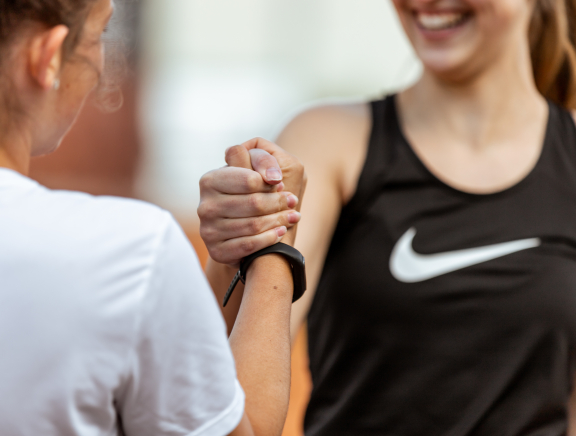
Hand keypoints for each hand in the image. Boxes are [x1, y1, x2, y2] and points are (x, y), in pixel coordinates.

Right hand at [198, 138, 305, 265]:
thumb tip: (273, 177)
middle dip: (278, 202)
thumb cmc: (247, 193)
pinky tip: (281, 232)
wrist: (235, 228)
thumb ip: (262, 160)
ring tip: (293, 216)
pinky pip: (249, 244)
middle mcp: (205, 206)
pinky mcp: (216, 251)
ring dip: (278, 220)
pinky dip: (269, 238)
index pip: (249, 180)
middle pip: (253, 203)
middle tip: (293, 201)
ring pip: (253, 224)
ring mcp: (208, 230)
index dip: (270, 183)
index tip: (283, 184)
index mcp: (210, 180)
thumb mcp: (252, 170)